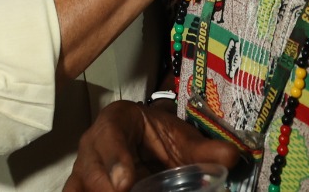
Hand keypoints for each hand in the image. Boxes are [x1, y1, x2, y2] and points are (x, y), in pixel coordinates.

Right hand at [64, 101, 242, 191]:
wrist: (141, 137)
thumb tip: (231, 157)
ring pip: (77, 187)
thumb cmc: (156, 135)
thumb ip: (204, 150)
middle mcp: (92, 145)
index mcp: (114, 122)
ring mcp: (83, 169)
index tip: (125, 183)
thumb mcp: (180, 138)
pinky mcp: (82, 187)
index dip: (115, 159)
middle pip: (89, 169)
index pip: (109, 136)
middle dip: (104, 188)